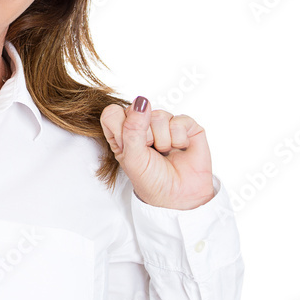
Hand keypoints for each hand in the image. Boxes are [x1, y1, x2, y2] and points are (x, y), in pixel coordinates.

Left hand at [100, 97, 214, 209]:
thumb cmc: (151, 180)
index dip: (121, 128)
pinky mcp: (186, 126)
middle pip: (136, 111)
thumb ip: (132, 129)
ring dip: (163, 140)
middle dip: (144, 136)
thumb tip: (141, 101)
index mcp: (122, 132)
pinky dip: (179, 139)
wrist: (179, 197)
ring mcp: (165, 123)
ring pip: (159, 115)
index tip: (128, 146)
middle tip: (150, 153)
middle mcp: (142, 124)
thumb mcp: (132, 158)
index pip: (112, 112)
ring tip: (165, 152)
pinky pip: (180, 120)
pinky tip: (180, 149)